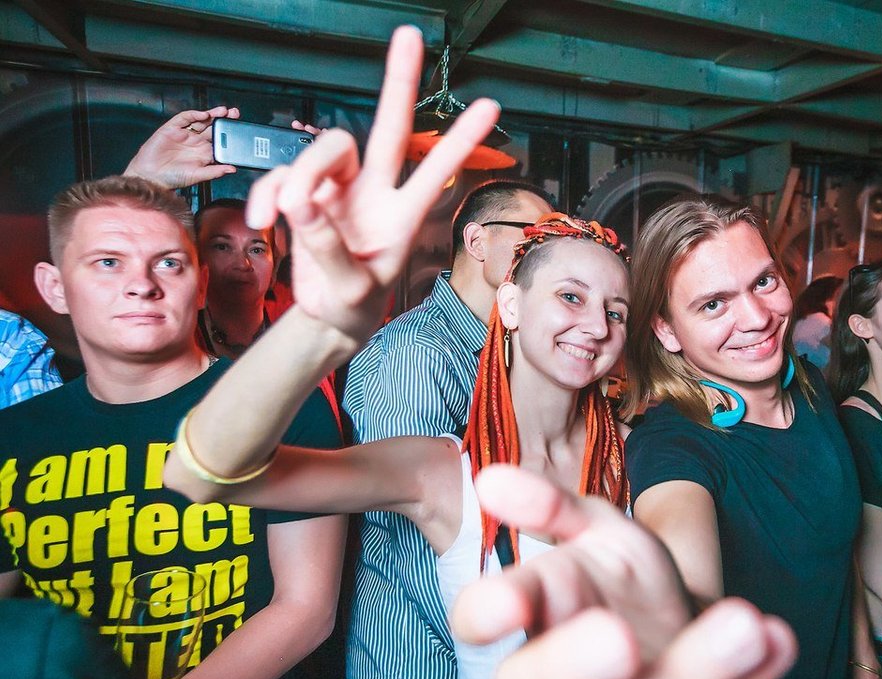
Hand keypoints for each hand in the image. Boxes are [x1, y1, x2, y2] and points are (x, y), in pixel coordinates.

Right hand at [124, 106, 239, 187]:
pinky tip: (203, 115)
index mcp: (205, 153)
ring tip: (223, 111)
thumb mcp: (197, 176)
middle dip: (225, 120)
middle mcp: (196, 142)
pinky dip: (194, 115)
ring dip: (212, 115)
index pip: (221, 141)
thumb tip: (233, 169)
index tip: (241, 130)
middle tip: (235, 114)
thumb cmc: (173, 178)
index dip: (230, 134)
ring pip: (201, 121)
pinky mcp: (172, 129)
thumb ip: (215, 171)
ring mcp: (185, 134)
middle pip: (214, 127)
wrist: (150, 176)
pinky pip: (185, 118)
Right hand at [245, 27, 498, 341]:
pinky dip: (267, 195)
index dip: (460, 141)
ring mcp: (341, 189)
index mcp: (403, 216)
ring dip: (298, 174)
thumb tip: (303, 201)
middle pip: (389, 128)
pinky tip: (263, 223)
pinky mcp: (306, 192)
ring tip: (283, 214)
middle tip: (410, 33)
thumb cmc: (354, 305)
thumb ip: (330, 250)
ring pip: (324, 149)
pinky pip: (284, 177)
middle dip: (399, 81)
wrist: (329, 317)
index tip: (492, 106)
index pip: (436, 172)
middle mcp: (376, 192)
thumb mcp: (352, 291)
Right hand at [452, 465, 797, 678]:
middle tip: (620, 640)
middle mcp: (566, 673)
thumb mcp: (589, 525)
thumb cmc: (611, 569)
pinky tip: (778, 641)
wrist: (663, 610)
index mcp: (533, 611)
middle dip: (571, 669)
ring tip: (747, 626)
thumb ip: (550, 507)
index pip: (481, 624)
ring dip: (695, 674)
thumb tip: (495, 480)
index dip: (489, 616)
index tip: (508, 601)